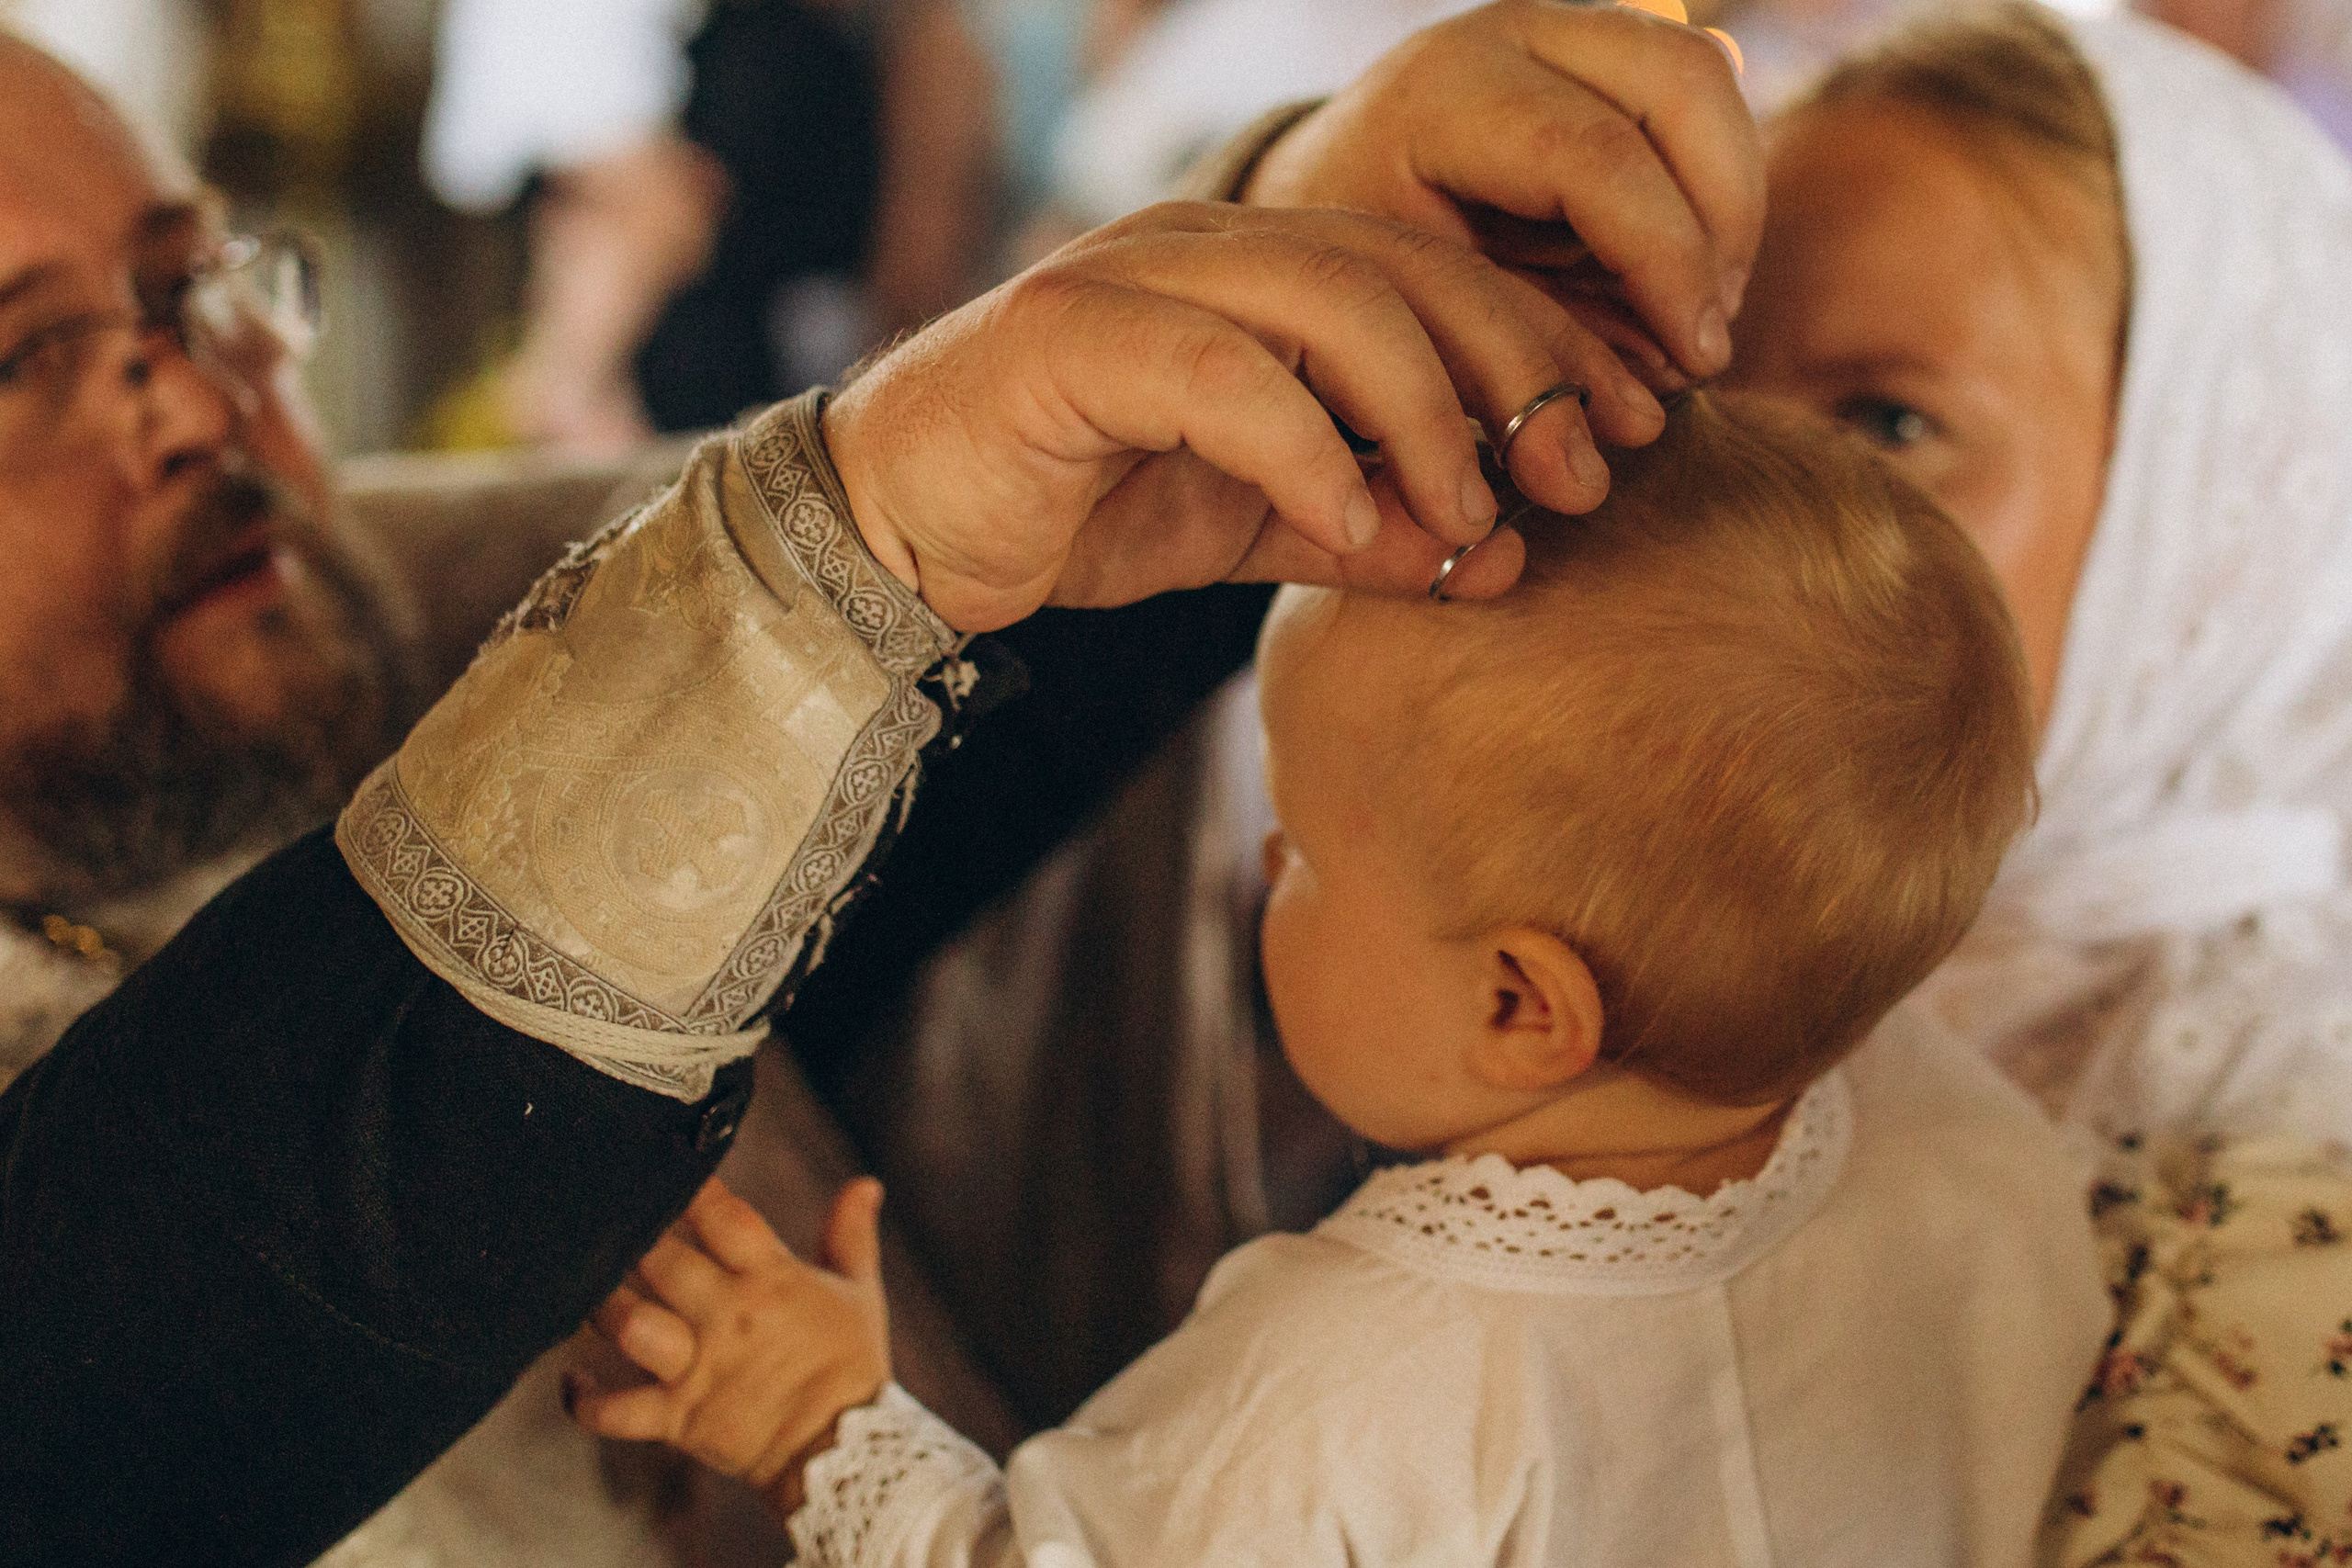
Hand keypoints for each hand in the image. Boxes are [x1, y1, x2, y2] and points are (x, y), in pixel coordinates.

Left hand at [568, 1177, 890, 1513]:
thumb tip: (864, 1183)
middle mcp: (728, 1317)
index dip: (692, 1191)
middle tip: (612, 1225)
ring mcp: (698, 1369)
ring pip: (628, 1326)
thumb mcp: (859, 1291)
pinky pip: (613, 1411)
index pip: (723, 1218)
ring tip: (590, 1291)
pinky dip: (583, 1400)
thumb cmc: (851, 1364)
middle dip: (634, 1240)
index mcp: (771, 1279)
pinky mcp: (678, 1419)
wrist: (846, 1449)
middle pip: (660, 1262)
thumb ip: (850, 1234)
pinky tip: (571, 1380)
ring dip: (601, 1307)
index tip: (667, 1168)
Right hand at [822, 201, 1617, 632]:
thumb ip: (1364, 529)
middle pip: (1406, 266)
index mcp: (1260, 271)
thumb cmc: (1075, 511)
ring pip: (1327, 297)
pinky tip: (1345, 526)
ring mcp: (1135, 279)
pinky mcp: (1067, 337)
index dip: (1543, 349)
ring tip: (1466, 515)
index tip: (1621, 442)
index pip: (1437, 272)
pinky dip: (1300, 447)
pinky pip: (1218, 371)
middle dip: (1513, 371)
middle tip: (1573, 477)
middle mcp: (1207, 246)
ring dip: (1421, 412)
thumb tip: (1498, 560)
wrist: (899, 532)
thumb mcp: (1250, 528)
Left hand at [1244, 0, 1761, 396]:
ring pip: (1706, 78)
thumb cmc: (1362, 282)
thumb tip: (1663, 381)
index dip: (1667, 261)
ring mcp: (1560, 29)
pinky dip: (1710, 190)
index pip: (1593, 156)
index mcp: (1445, 96)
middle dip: (1722, 218)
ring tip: (1701, 312)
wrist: (1321, 209)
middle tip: (1707, 333)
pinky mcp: (1599, 51)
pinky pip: (1696, 100)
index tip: (1699, 358)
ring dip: (1730, 203)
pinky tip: (1682, 277)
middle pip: (1682, 83)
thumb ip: (1532, 343)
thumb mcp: (1426, 321)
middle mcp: (1510, 35)